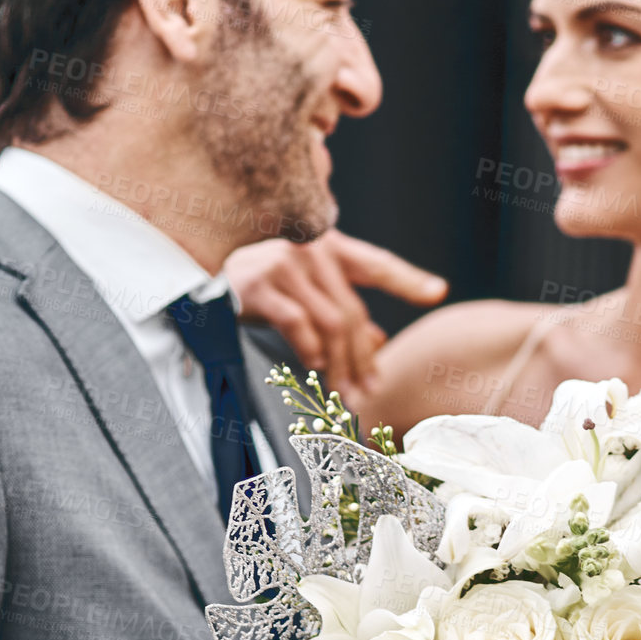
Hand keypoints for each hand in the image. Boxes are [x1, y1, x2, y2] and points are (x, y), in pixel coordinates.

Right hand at [225, 231, 448, 400]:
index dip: (408, 279)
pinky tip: (315, 368)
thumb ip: (340, 311)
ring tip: (345, 392)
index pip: (377, 264)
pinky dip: (310, 350)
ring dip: (341, 364)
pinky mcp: (259, 284)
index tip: (438, 292)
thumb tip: (378, 340)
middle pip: (353, 311)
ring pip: (330, 323)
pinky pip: (297, 323)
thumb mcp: (306, 293)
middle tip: (370, 390)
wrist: (202, 282)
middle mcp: (311, 249)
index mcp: (329, 246)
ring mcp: (284, 263)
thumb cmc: (262, 289)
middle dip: (363, 357)